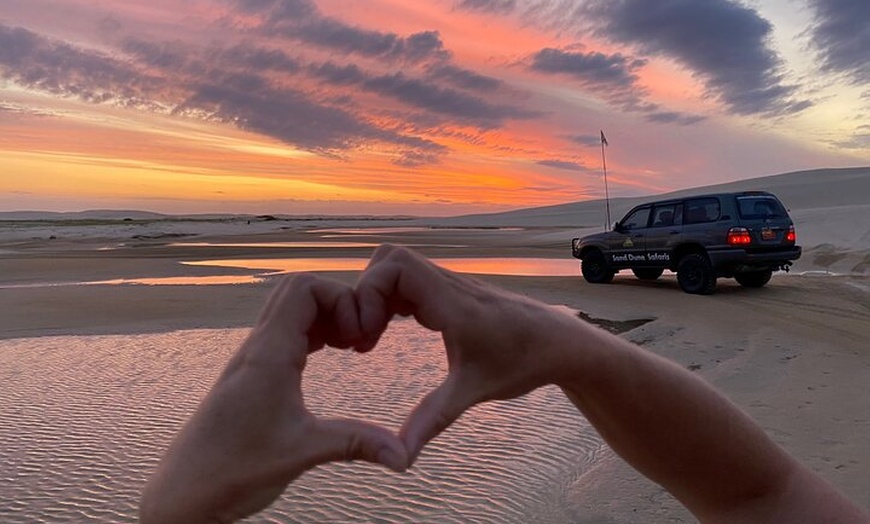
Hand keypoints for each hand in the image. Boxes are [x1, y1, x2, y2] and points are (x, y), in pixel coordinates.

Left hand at [140, 274, 407, 523]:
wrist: (184, 493)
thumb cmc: (232, 470)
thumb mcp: (303, 452)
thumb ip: (356, 444)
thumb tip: (404, 456)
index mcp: (268, 354)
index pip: (305, 289)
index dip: (342, 298)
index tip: (361, 333)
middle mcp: (256, 348)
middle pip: (297, 290)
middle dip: (337, 302)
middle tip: (360, 336)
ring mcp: (251, 360)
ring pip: (289, 310)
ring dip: (324, 317)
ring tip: (350, 347)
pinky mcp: (251, 375)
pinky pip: (284, 332)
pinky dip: (312, 333)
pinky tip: (329, 356)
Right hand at [355, 245, 579, 461]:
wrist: (560, 343)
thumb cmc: (523, 362)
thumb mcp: (473, 392)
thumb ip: (433, 419)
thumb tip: (400, 457)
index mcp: (452, 302)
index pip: (395, 267)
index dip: (369, 292)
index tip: (367, 334)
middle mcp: (448, 285)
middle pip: (389, 259)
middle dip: (366, 293)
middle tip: (364, 334)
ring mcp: (450, 286)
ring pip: (399, 267)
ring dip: (378, 296)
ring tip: (372, 335)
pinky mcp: (452, 293)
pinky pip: (411, 281)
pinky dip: (392, 299)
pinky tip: (391, 330)